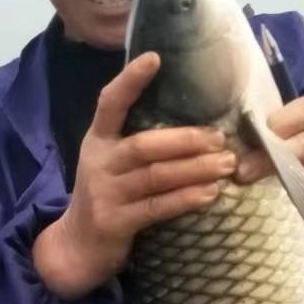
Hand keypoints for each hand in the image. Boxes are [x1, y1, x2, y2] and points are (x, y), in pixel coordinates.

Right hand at [33, 53, 235, 299]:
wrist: (77, 246)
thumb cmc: (107, 195)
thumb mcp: (112, 162)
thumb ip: (139, 141)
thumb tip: (194, 122)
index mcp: (98, 140)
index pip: (110, 103)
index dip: (130, 80)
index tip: (155, 58)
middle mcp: (99, 163)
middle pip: (144, 145)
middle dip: (185, 140)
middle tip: (220, 138)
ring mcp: (106, 194)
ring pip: (155, 177)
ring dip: (195, 170)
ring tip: (226, 165)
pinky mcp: (115, 222)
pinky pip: (156, 207)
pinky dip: (186, 199)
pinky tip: (210, 194)